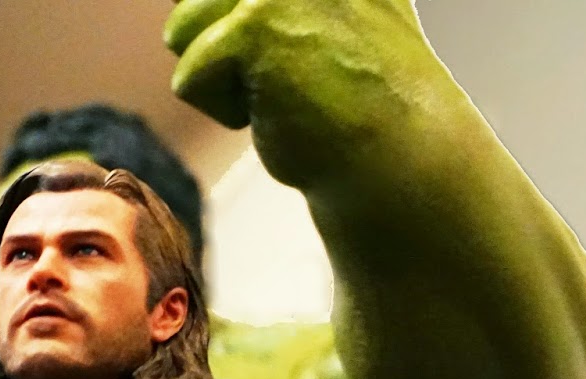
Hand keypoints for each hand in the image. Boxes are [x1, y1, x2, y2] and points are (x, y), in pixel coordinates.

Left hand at [163, 0, 449, 187]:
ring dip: (225, 77)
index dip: (229, 27)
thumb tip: (184, 16)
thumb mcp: (324, 16)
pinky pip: (189, 81)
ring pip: (182, 33)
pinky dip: (230, 113)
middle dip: (223, 51)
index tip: (279, 59)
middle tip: (295, 78)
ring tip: (290, 91)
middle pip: (190, 3)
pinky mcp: (254, 28)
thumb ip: (269, 1)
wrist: (403, 155)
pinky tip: (288, 113)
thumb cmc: (367, 100)